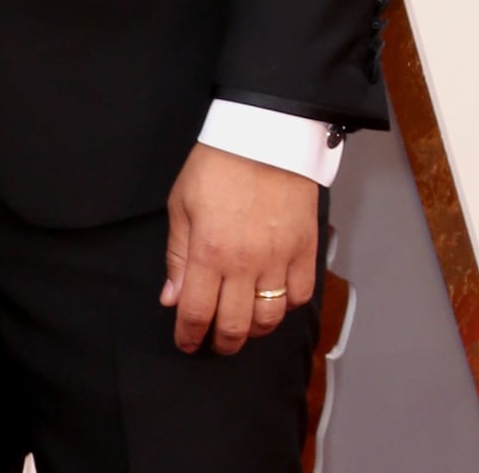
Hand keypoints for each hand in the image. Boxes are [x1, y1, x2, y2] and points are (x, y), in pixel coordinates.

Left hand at [160, 142, 317, 354]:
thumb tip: (172, 299)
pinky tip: (273, 301)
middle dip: (222, 342)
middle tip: (214, 342)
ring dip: (254, 331)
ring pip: (270, 319)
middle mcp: (246, 263)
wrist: (264, 135)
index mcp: (210, 251)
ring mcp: (280, 259)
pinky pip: (300, 297)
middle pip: (236, 326)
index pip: (198, 312)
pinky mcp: (306, 251)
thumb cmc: (216, 165)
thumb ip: (178, 256)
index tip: (186, 343)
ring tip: (242, 326)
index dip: (190, 335)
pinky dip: (286, 307)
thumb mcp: (182, 204)